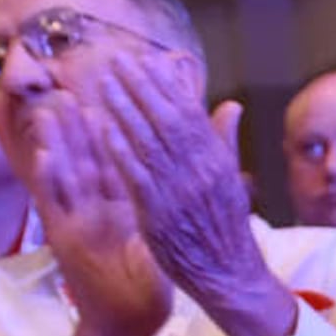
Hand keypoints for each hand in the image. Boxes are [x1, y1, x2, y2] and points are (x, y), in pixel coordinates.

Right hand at [25, 96, 171, 335]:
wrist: (124, 326)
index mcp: (117, 207)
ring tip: (54, 103)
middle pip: (88, 158)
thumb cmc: (139, 288)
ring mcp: (76, 221)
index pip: (119, 159)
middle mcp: (93, 209)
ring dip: (59, 140)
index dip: (122, 128)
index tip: (126, 96)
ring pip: (65, 172)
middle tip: (79, 83)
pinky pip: (54, 204)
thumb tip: (180, 184)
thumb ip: (164, 209)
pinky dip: (48, 178)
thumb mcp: (157, 241)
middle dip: (85, 123)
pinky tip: (42, 153)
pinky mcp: (65, 239)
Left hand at [67, 45, 294, 335]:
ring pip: (150, 142)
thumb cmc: (227, 228)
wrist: (230, 275)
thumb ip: (224, 140)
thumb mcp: (231, 180)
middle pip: (167, 120)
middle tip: (118, 60)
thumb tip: (230, 104)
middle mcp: (200, 171)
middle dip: (142, 88)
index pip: (190, 112)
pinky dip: (121, 151)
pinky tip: (105, 130)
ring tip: (105, 85)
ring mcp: (179, 192)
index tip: (146, 60)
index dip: (167, 85)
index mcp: (217, 160)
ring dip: (126, 111)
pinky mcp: (159, 213)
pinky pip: (136, 177)